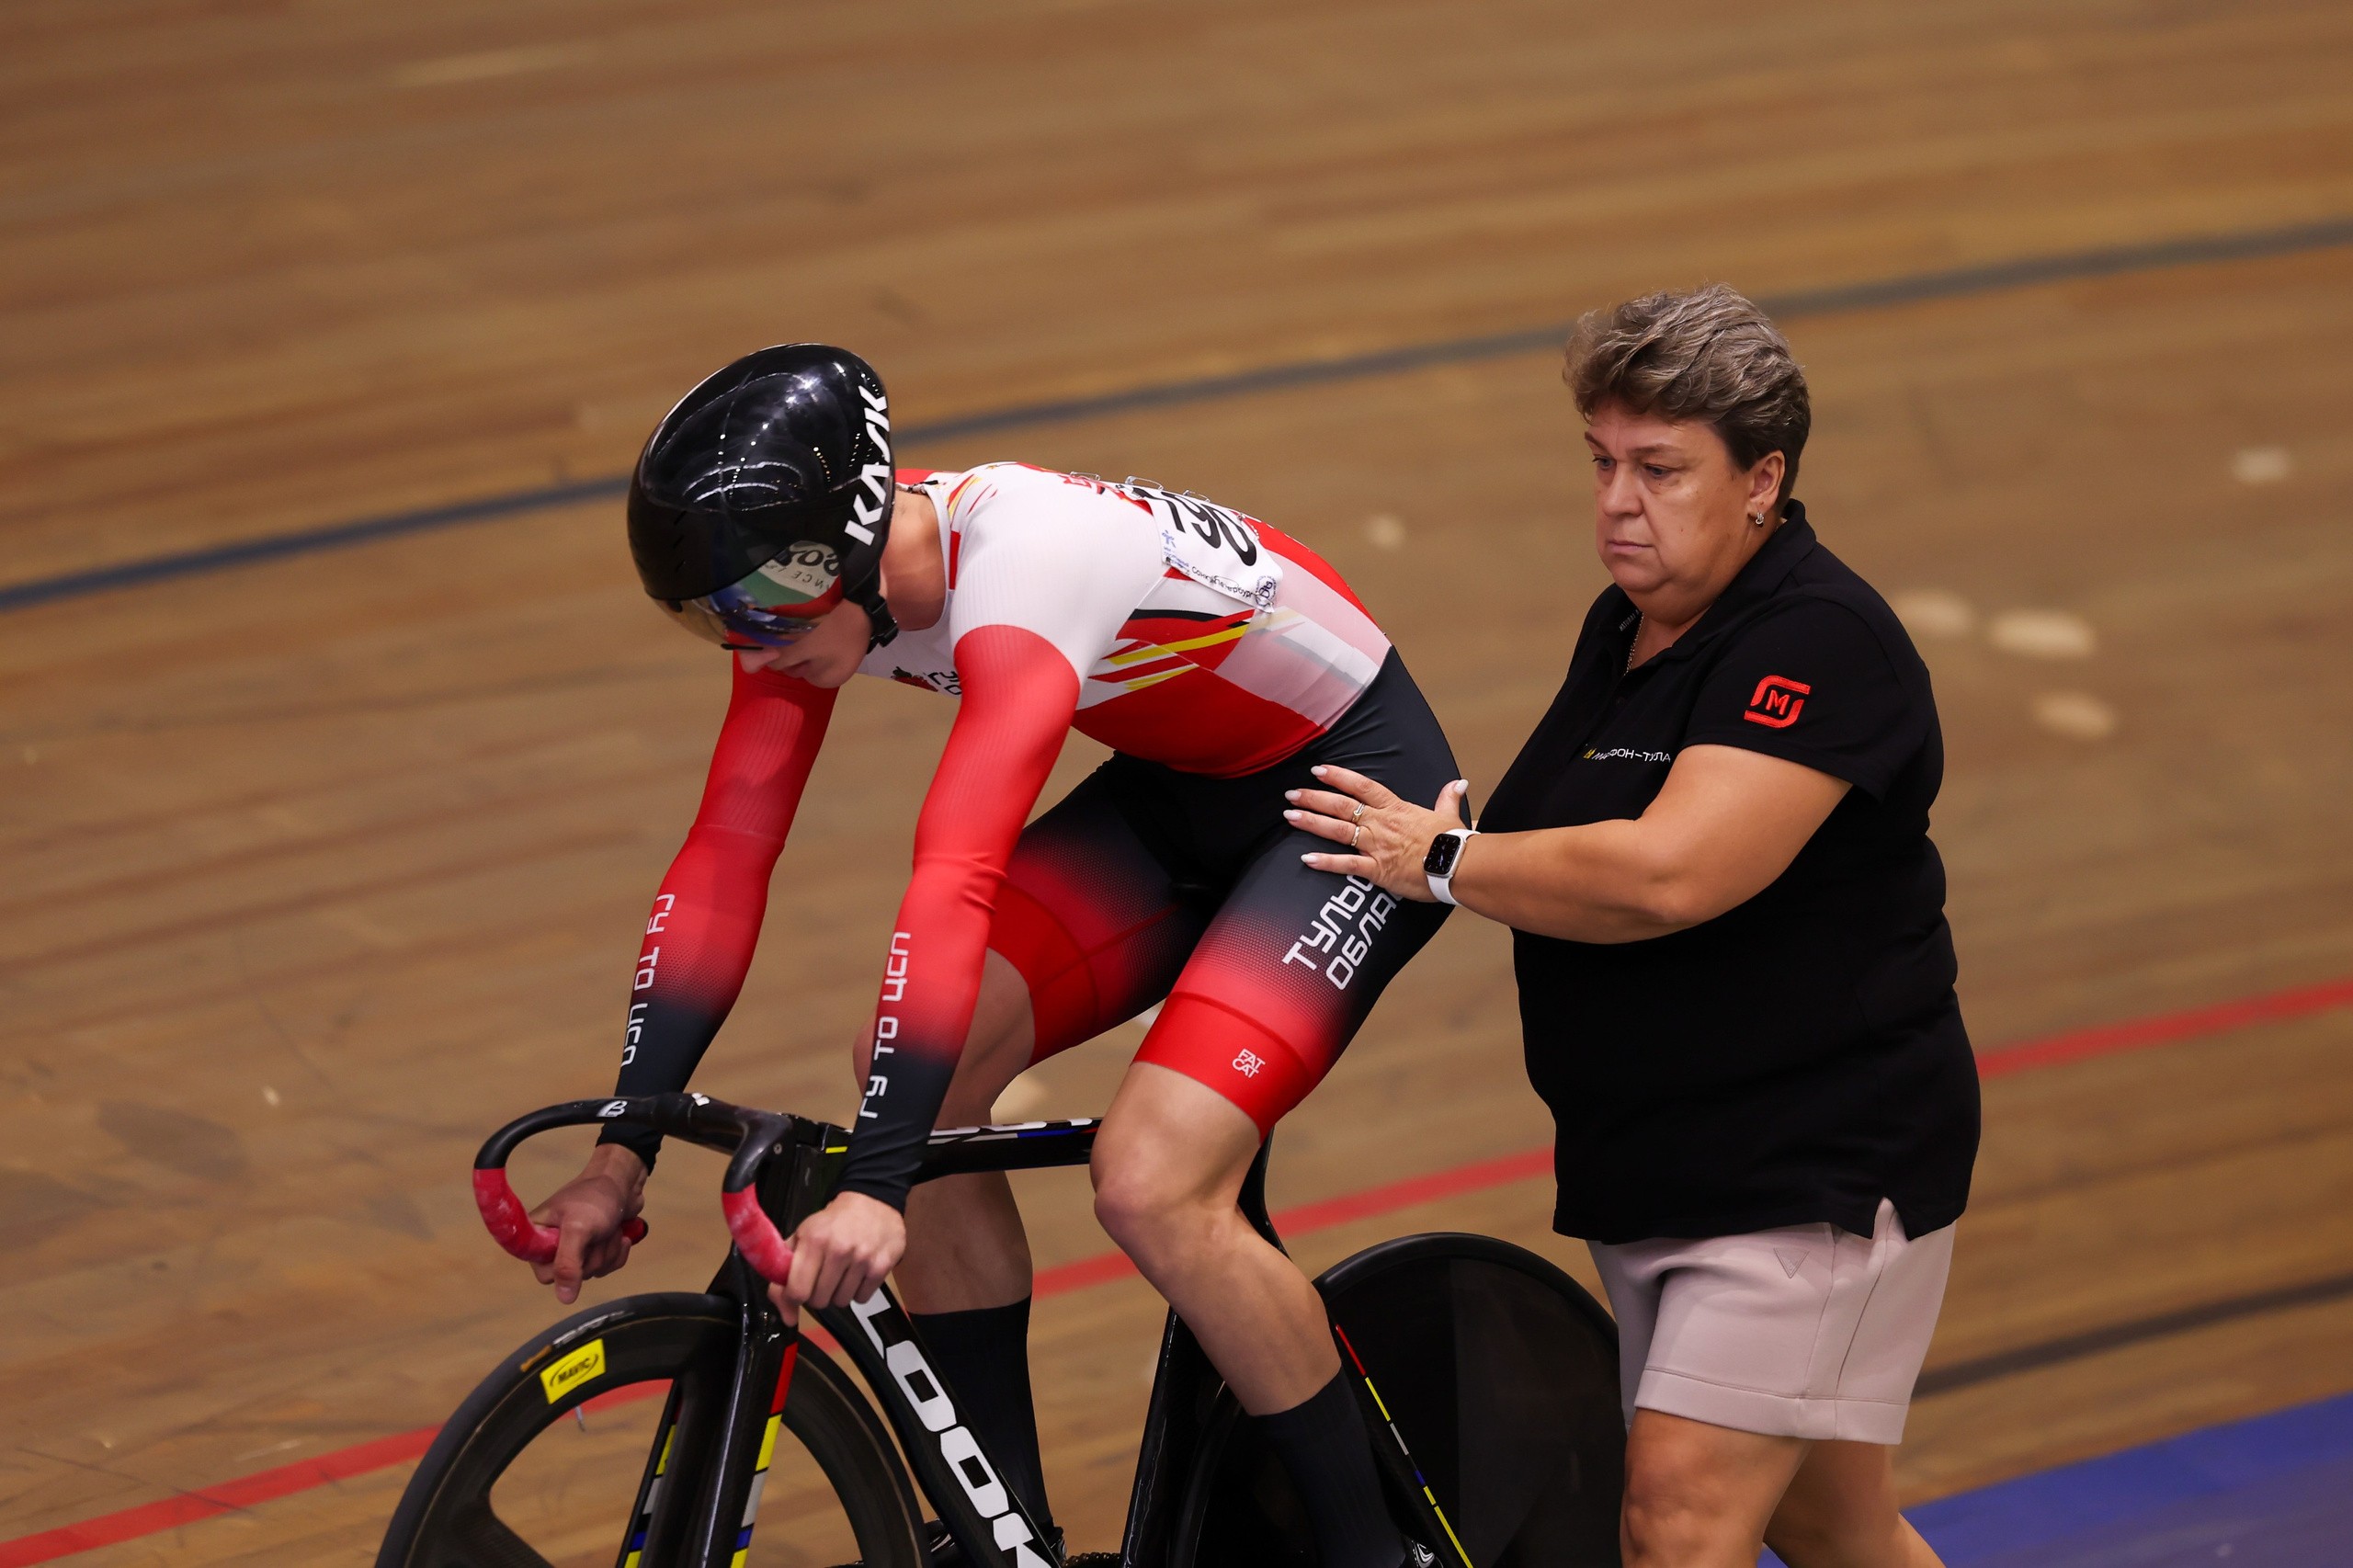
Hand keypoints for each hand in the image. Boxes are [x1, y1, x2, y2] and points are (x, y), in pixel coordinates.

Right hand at [529, 1144, 647, 1304]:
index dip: (564, 1266)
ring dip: (607, 1252)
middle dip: (593, 1257)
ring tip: (609, 1228)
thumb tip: (564, 1298)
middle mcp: (552, 1244)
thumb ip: (568, 1265)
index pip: (544, 1273)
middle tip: (597, 1233)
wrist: (624, 1182)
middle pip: (572, 1277)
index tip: (578, 1246)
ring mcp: (575, 1248)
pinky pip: (607, 1267)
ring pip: (592, 1273)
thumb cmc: (597, 1198)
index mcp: (537, 1235)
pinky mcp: (595, 1248)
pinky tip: (619, 1235)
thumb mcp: (578, 1229)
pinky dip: (617, 1252)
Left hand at [768, 1190, 905, 1315]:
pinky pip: (862, 1298)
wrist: (872, 1202)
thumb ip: (784, 1275)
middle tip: (823, 1277)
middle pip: (819, 1301)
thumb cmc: (833, 1223)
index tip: (798, 1291)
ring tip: (842, 1272)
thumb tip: (787, 1317)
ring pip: (841, 1302)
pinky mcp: (882, 1266)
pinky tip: (858, 1272)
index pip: (797, 1292)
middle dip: (817, 1294)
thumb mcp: (802, 1237)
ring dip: (839, 1292)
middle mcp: (838, 1249)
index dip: (794, 1297)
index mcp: (813, 1240)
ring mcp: (862, 1259)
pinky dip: (858, 1291)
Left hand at [1285, 765, 1470, 902]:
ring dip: (1312, 822)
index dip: (1338, 777)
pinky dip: (1326, 862)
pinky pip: (1347, 864)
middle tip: (1291, 795)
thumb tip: (1458, 783)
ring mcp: (1377, 846)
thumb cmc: (1454, 843)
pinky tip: (1306, 859)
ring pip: (1338, 831)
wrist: (1459, 865)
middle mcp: (1381, 824)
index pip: (1362, 786)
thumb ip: (1448, 797)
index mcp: (1396, 808)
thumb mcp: (1449, 815)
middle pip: (1342, 806)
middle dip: (1314, 798)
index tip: (1317, 770)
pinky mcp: (1378, 870)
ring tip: (1290, 817)